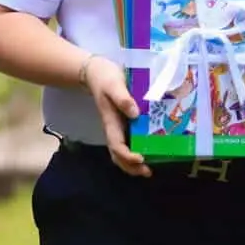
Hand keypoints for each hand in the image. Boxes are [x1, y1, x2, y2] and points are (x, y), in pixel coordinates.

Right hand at [82, 56, 149, 177]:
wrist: (96, 72)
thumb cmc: (105, 78)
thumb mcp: (113, 85)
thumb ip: (122, 98)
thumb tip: (135, 114)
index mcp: (111, 122)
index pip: (117, 146)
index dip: (128, 156)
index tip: (141, 159)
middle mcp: (114, 129)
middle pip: (118, 156)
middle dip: (131, 167)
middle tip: (147, 172)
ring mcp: (117, 128)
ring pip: (121, 153)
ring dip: (132, 164)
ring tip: (148, 169)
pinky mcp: (122, 124)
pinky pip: (127, 143)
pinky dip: (135, 152)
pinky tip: (148, 153)